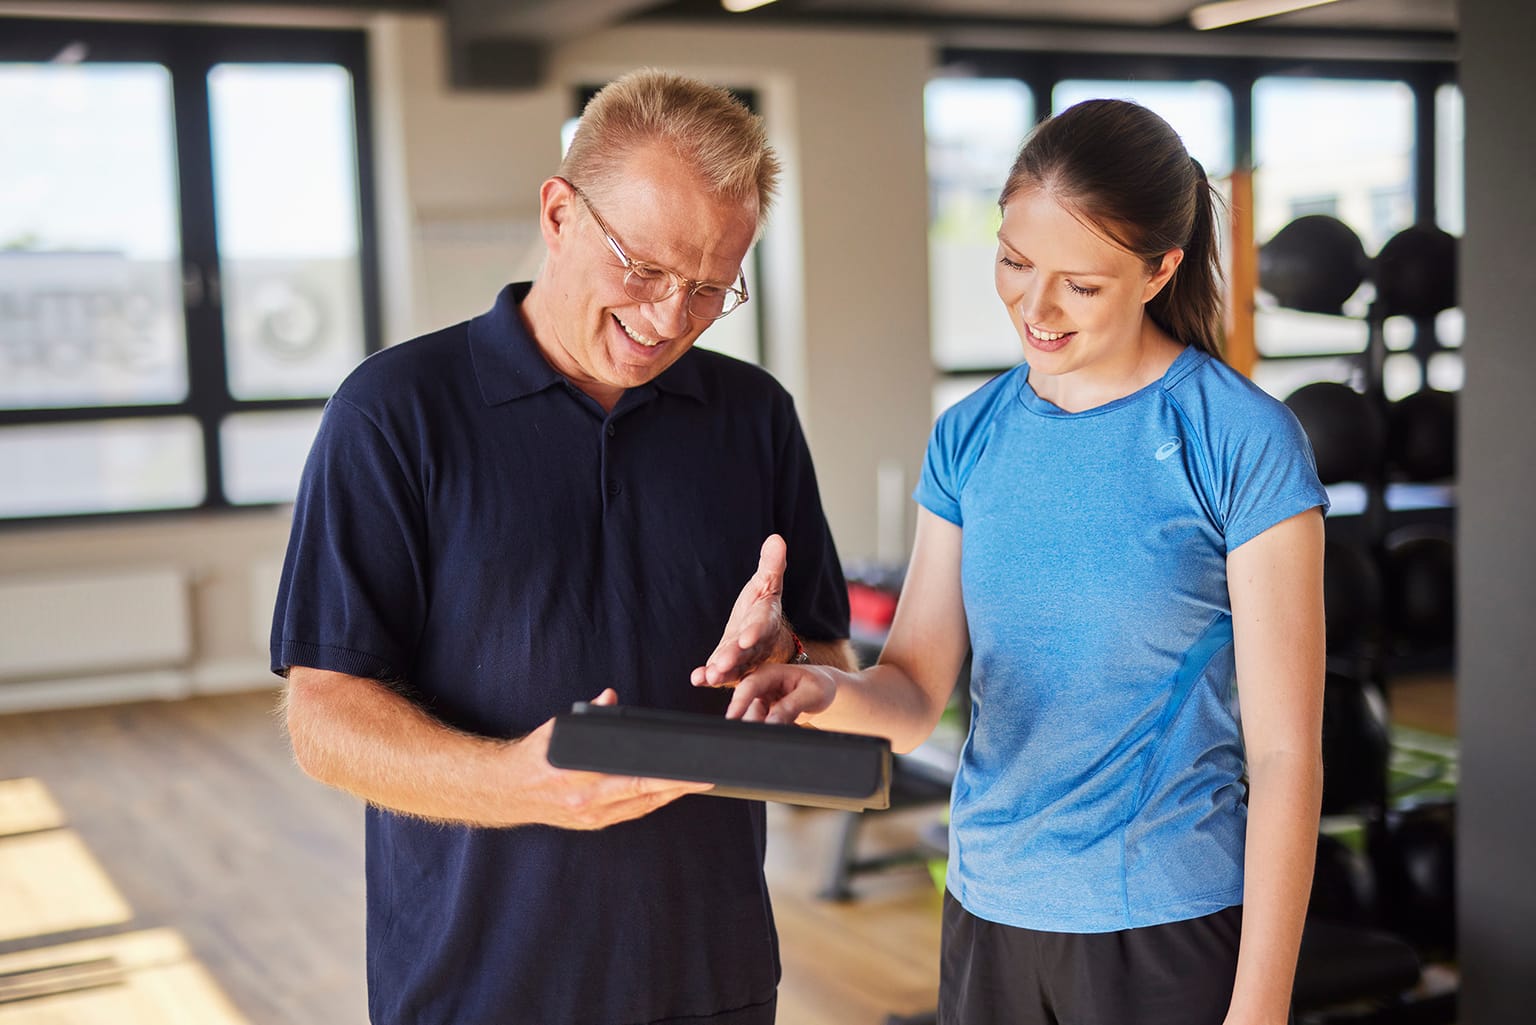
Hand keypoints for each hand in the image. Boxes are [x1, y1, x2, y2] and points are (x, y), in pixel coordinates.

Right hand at [518, 688, 712, 828]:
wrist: (506, 790)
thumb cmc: (534, 756)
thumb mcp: (559, 728)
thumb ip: (589, 715)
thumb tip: (610, 697)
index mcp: (579, 777)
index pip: (634, 777)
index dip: (668, 777)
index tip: (693, 770)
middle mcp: (586, 802)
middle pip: (644, 797)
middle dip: (678, 788)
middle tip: (705, 778)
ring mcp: (589, 817)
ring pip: (640, 809)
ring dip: (667, 797)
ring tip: (692, 784)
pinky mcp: (591, 824)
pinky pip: (629, 815)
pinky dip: (648, 804)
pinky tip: (664, 794)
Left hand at [691, 534, 795, 687]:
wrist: (764, 633)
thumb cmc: (763, 605)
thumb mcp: (768, 582)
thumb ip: (771, 564)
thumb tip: (776, 538)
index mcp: (765, 620)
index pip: (761, 626)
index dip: (755, 633)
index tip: (746, 638)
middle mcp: (756, 643)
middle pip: (746, 652)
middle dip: (734, 658)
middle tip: (722, 664)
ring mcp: (743, 658)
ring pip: (734, 667)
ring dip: (722, 673)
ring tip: (709, 677)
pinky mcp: (729, 666)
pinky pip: (720, 673)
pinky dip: (708, 677)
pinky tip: (698, 679)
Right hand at [724, 663, 836, 725]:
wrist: (824, 691)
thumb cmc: (819, 686)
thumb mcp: (811, 694)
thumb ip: (790, 707)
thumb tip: (770, 722)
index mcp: (770, 671)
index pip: (750, 686)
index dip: (739, 702)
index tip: (732, 718)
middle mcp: (760, 684)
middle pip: (746, 705)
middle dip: (751, 719)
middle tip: (768, 732)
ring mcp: (760, 698)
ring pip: (752, 718)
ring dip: (765, 726)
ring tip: (792, 724)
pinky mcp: (762, 712)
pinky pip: (760, 725)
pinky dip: (771, 730)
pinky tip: (790, 726)